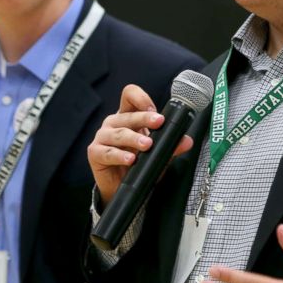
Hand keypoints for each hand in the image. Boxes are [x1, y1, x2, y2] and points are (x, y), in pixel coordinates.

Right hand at [87, 84, 192, 207]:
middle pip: (127, 115)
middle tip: (158, 123)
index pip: (129, 96)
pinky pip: (107, 152)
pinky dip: (120, 156)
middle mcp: (113, 123)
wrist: (119, 186)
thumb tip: (187, 141)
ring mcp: (102, 137)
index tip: (153, 109)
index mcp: (127, 117)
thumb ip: (170, 146)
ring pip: (118, 133)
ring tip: (147, 145)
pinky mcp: (95, 153)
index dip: (140, 98)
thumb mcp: (156, 153)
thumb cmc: (136, 163)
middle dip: (144, 118)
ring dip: (133, 138)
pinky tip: (130, 160)